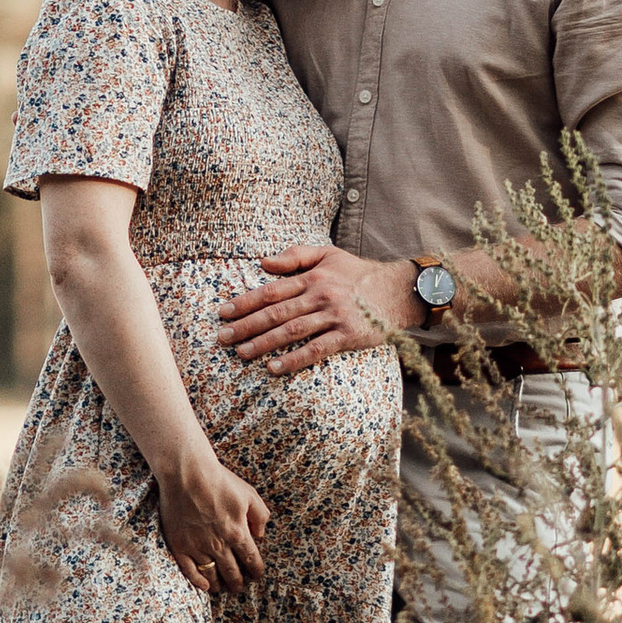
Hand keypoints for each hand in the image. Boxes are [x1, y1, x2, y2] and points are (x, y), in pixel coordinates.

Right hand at [157, 450, 270, 595]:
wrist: (187, 474)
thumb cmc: (220, 481)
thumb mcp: (249, 494)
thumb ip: (260, 516)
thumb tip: (260, 534)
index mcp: (238, 533)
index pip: (251, 559)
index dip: (256, 570)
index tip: (257, 575)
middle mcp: (219, 545)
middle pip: (232, 571)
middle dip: (238, 582)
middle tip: (239, 588)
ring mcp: (198, 547)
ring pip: (211, 574)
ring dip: (219, 584)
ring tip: (222, 588)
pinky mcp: (179, 545)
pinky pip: (189, 571)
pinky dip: (198, 581)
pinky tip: (204, 586)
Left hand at [219, 243, 411, 375]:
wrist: (399, 291)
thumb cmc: (358, 274)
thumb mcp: (329, 254)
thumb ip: (295, 255)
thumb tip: (262, 262)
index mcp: (313, 276)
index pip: (272, 290)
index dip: (246, 301)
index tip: (224, 312)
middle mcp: (321, 295)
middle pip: (277, 312)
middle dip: (246, 325)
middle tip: (223, 337)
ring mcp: (334, 316)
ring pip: (292, 331)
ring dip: (264, 343)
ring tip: (241, 353)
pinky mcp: (348, 335)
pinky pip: (316, 349)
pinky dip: (294, 359)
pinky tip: (274, 368)